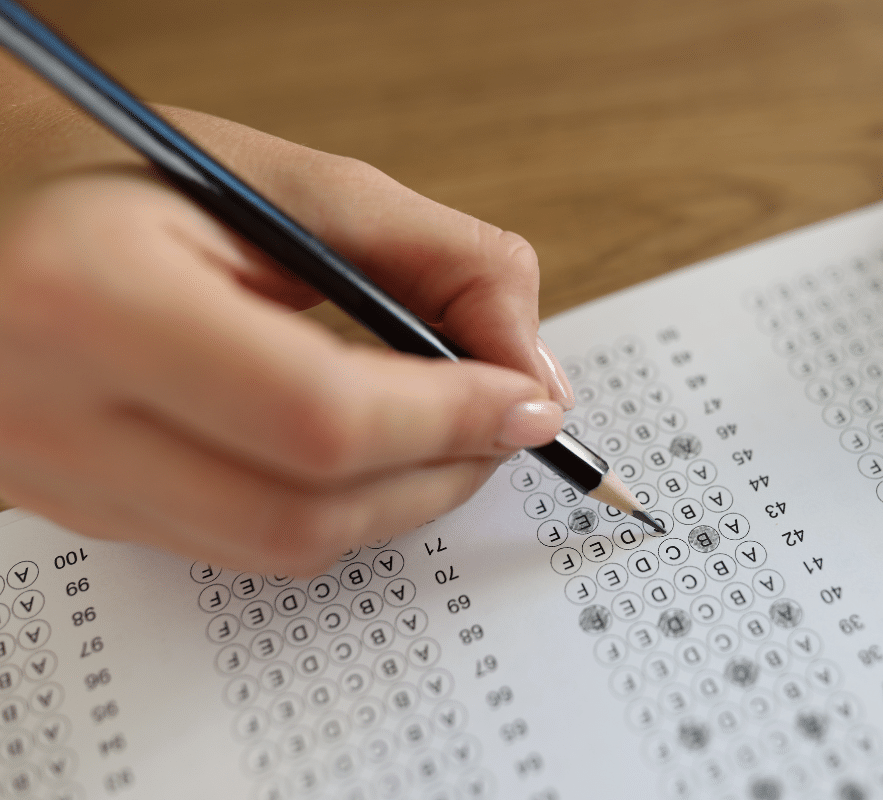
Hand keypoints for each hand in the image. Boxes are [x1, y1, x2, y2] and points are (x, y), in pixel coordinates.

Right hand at [0, 77, 573, 573]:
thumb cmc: (106, 166)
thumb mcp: (267, 177)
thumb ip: (423, 254)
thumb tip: (527, 361)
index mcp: (91, 298)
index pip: (319, 415)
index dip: (448, 417)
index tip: (529, 400)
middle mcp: (50, 411)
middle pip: (302, 512)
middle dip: (438, 474)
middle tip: (504, 424)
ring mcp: (51, 478)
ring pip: (273, 550)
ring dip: (394, 503)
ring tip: (449, 436)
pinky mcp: (71, 506)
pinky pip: (233, 545)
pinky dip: (329, 509)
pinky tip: (363, 453)